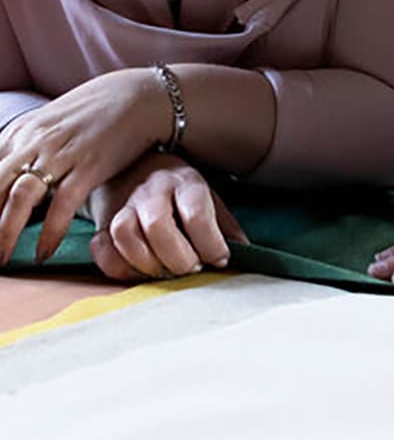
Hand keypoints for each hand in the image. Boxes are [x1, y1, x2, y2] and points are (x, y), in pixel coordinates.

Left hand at [0, 69, 168, 264]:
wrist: (141, 96)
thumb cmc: (98, 112)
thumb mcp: (52, 125)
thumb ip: (28, 148)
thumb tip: (11, 178)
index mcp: (23, 131)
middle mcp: (36, 140)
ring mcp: (63, 152)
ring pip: (21, 196)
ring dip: (6, 232)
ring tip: (3, 258)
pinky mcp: (90, 165)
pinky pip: (63, 203)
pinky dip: (50, 231)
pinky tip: (43, 252)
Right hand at [87, 153, 247, 281]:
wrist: (136, 167)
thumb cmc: (180, 193)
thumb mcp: (208, 198)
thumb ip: (225, 226)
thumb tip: (246, 254)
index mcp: (185, 182)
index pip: (197, 213)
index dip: (210, 244)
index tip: (219, 259)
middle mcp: (152, 190)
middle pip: (158, 226)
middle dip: (178, 258)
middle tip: (190, 269)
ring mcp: (124, 204)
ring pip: (124, 234)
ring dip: (146, 263)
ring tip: (164, 271)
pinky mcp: (102, 223)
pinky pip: (102, 248)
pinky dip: (118, 267)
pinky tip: (138, 270)